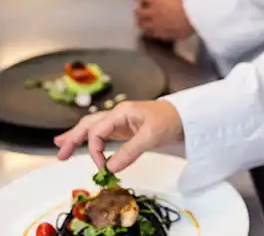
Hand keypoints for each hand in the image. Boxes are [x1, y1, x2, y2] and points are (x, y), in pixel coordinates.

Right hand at [54, 100, 183, 172]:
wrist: (184, 116)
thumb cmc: (169, 121)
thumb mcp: (151, 136)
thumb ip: (130, 151)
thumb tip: (110, 169)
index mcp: (121, 112)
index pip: (97, 130)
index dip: (94, 150)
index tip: (102, 168)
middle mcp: (118, 114)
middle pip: (89, 124)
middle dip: (73, 138)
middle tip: (59, 154)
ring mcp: (121, 121)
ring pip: (94, 127)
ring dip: (78, 136)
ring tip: (61, 146)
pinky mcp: (126, 128)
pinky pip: (104, 133)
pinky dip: (92, 139)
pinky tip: (84, 143)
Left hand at [134, 0, 194, 40]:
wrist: (194, 17)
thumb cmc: (187, 2)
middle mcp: (152, 12)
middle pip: (137, 13)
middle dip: (139, 11)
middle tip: (141, 10)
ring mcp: (156, 25)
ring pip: (142, 26)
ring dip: (143, 23)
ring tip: (146, 22)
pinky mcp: (163, 35)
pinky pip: (154, 34)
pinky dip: (154, 32)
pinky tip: (158, 30)